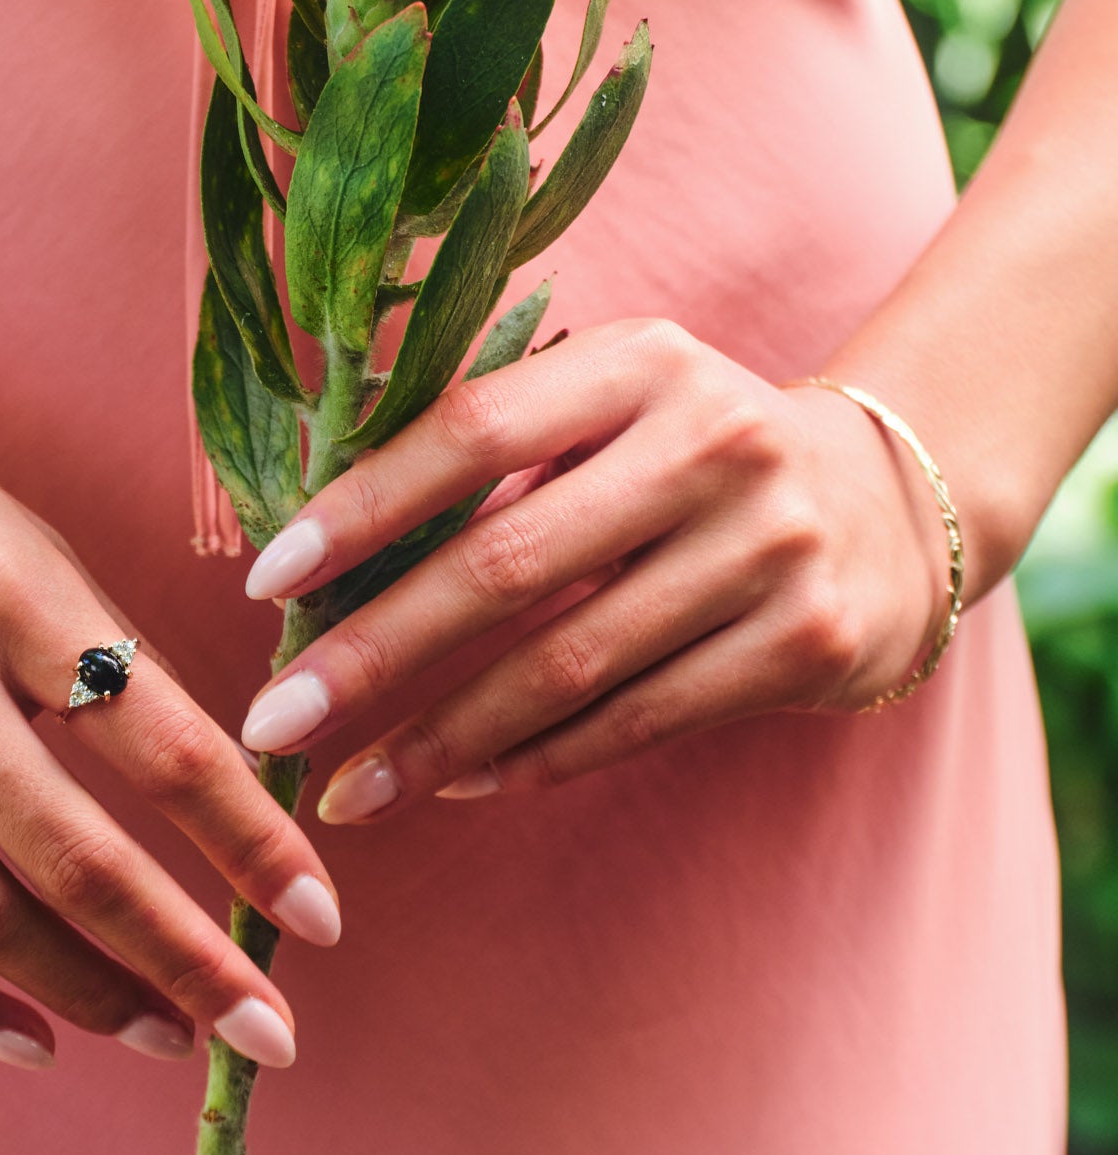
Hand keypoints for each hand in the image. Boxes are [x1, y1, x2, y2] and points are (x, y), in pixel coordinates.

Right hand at [0, 313, 338, 1070]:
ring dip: (86, 994)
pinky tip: (27, 1040)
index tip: (319, 919)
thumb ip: (86, 649)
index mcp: (9, 587)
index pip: (165, 745)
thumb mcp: (4, 528)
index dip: (252, 846)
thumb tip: (192, 784)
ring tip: (162, 1036)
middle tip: (266, 1036)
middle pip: (76, 858)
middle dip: (188, 961)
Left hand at [233, 320, 947, 819]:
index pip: (472, 431)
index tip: (266, 583)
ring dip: (437, 740)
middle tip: (271, 721)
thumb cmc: (683, 454)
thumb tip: (304, 536)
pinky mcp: (802, 644)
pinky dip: (531, 761)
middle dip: (372, 653)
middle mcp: (712, 444)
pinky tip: (452, 785)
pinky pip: (633, 721)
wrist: (888, 504)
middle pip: (505, 564)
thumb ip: (484, 444)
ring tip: (345, 791)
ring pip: (564, 665)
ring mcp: (767, 548)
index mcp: (640, 363)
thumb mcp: (606, 404)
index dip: (362, 509)